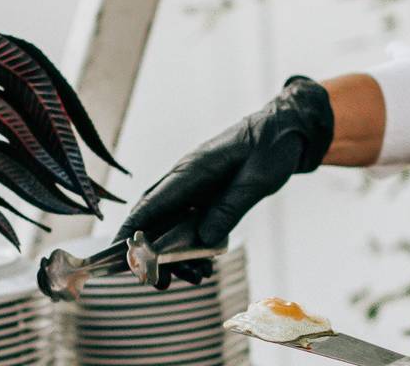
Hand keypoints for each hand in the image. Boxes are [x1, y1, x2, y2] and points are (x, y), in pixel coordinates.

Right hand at [113, 76, 332, 285]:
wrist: (289, 127)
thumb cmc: (274, 146)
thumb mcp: (258, 179)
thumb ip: (230, 208)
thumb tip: (203, 237)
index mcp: (194, 168)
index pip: (153, 201)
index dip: (133, 229)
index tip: (119, 256)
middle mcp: (187, 175)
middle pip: (156, 217)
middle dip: (153, 252)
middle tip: (162, 282)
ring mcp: (196, 183)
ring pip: (172, 222)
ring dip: (176, 252)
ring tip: (196, 277)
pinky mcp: (208, 191)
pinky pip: (191, 220)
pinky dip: (192, 243)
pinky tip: (205, 263)